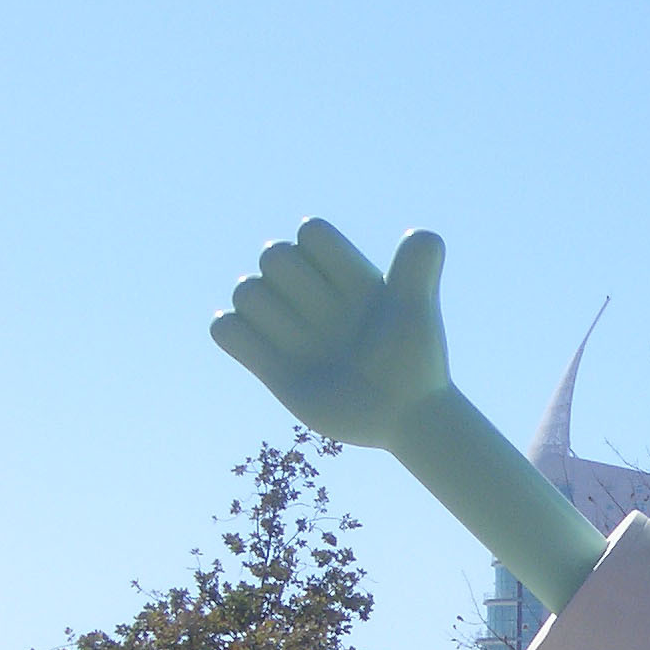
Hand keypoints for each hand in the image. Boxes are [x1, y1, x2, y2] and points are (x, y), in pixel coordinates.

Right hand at [213, 220, 450, 451]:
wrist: (403, 417)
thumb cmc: (416, 364)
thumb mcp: (418, 314)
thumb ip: (419, 270)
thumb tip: (426, 235)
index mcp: (345, 273)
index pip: (310, 232)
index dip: (326, 259)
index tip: (357, 294)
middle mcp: (312, 294)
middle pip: (272, 255)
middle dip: (300, 288)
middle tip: (335, 328)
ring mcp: (288, 327)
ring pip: (245, 290)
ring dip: (272, 317)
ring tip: (309, 350)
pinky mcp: (268, 364)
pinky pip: (224, 329)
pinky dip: (235, 335)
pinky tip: (272, 359)